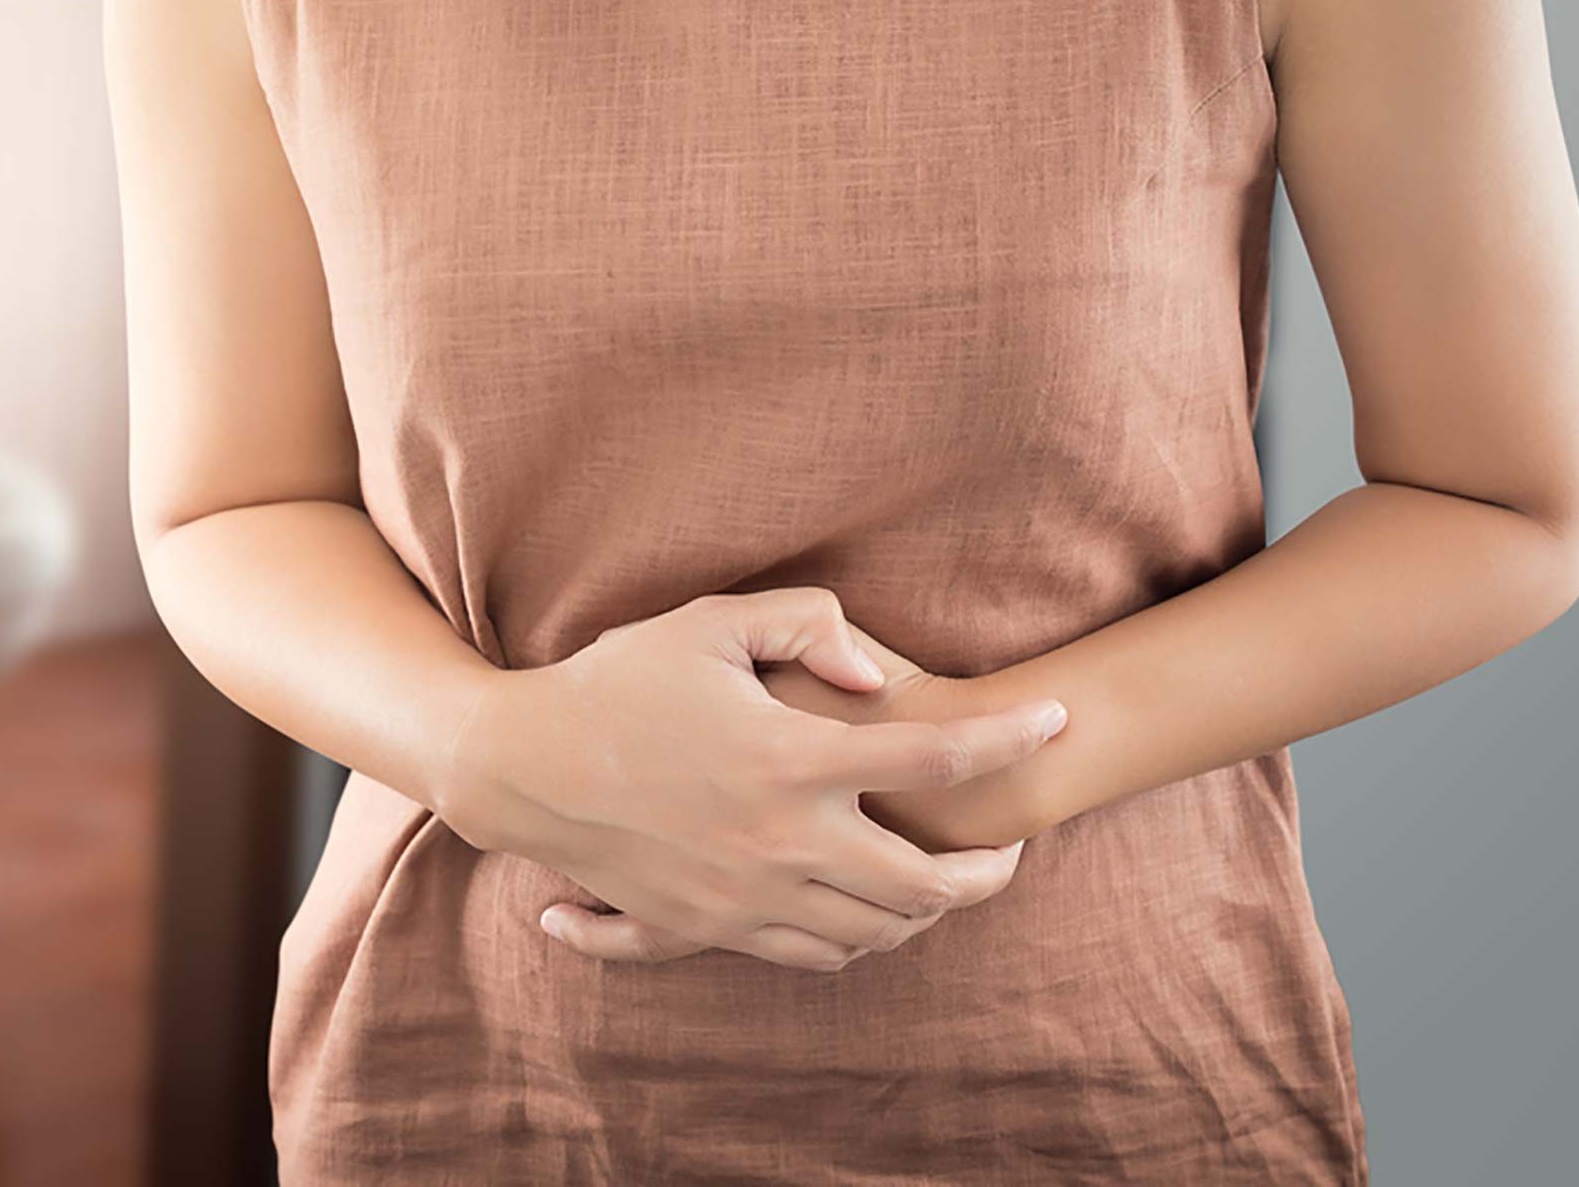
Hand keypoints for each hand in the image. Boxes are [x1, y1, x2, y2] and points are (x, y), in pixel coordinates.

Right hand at [438, 587, 1068, 972]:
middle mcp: (780, 840)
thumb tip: (880, 680)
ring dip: (927, 912)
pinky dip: (858, 941)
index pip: (935, 758)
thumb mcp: (707, 623)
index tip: (1055, 723)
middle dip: (989, 872)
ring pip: (874, 932)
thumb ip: (806, 626)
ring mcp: (746, 896)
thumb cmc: (615, 681)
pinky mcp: (711, 927)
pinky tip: (869, 912)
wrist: (522, 767)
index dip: (1010, 739)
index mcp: (790, 758)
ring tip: (950, 880)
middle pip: (925, 883)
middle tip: (1013, 846)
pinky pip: (812, 955)